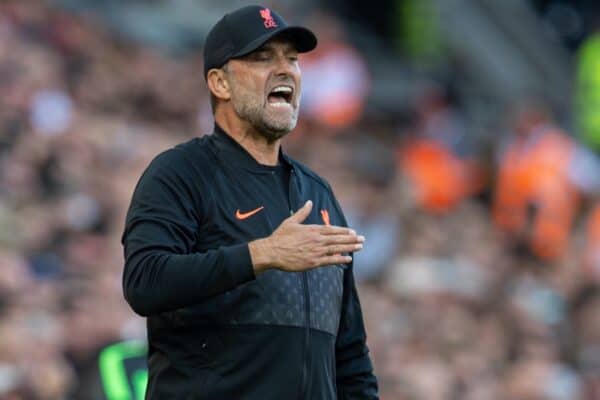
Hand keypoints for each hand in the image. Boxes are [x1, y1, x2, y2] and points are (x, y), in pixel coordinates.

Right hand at [248, 200, 364, 274]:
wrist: (272, 252)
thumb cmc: (280, 237)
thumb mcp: (291, 221)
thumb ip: (302, 212)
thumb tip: (309, 202)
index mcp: (312, 230)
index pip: (332, 229)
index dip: (343, 231)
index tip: (353, 232)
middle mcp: (317, 240)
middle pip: (338, 239)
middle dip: (351, 239)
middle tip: (363, 239)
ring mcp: (316, 251)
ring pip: (337, 249)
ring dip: (350, 248)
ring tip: (360, 247)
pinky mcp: (313, 262)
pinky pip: (330, 260)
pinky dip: (340, 259)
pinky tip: (349, 259)